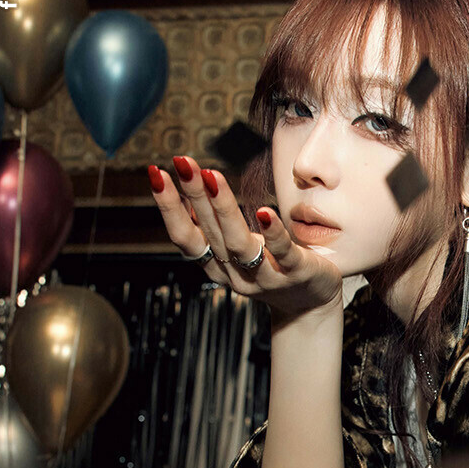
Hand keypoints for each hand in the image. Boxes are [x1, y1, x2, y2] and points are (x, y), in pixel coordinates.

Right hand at [148, 156, 343, 321]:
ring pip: (239, 244)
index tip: (156, 174)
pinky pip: (283, 253)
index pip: (187, 238)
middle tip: (182, 162)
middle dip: (194, 195)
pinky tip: (264, 212)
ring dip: (224, 209)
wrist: (312, 305)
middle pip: (211, 234)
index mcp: (219, 267)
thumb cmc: (274, 268)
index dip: (169, 209)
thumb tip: (189, 195)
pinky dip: (273, 233)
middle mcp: (237, 275)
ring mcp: (267, 277)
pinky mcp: (297, 273)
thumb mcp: (239, 250)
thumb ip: (216, 229)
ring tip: (212, 176)